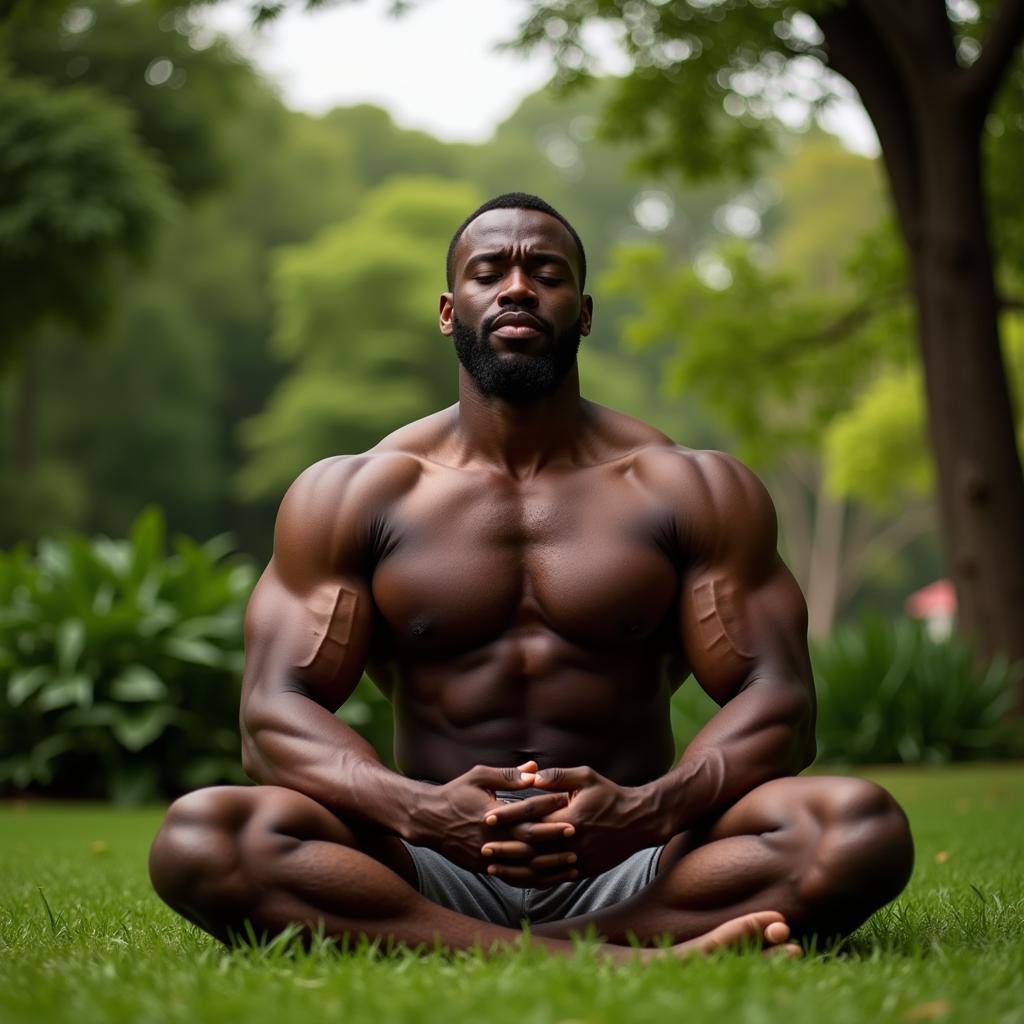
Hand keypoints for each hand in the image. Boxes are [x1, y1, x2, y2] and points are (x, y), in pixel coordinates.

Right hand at [409, 762, 570, 874]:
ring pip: (525, 865)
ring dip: (550, 864)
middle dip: (555, 837)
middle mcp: (492, 838)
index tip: (567, 800)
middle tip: (577, 832)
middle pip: (530, 841)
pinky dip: (533, 879)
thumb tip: (535, 769)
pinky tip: (550, 877)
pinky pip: (513, 878)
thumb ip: (508, 775)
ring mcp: (488, 857)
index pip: (527, 811)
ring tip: (572, 862)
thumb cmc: (455, 793)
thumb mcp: (479, 776)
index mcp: (493, 814)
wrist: (428, 821)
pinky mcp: (484, 869)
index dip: (548, 806)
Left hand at [484, 766, 665, 877]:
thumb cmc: (610, 795)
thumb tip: (530, 776)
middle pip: (531, 849)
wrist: (639, 822)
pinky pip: (552, 879)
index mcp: (569, 817)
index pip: (531, 818)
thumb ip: (557, 777)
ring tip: (493, 867)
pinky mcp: (582, 871)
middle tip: (482, 847)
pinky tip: (517, 879)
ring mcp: (577, 859)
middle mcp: (571, 842)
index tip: (487, 817)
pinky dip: (532, 881)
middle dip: (505, 849)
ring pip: (539, 870)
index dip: (508, 817)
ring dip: (514, 869)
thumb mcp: (586, 776)